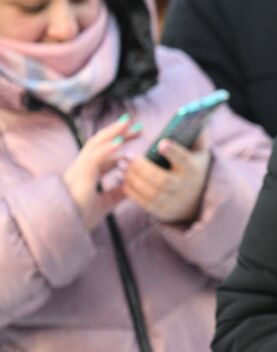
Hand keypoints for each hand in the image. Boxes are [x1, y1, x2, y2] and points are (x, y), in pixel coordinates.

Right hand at [62, 114, 139, 229]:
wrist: (64, 227)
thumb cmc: (80, 216)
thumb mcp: (106, 203)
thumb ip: (117, 193)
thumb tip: (132, 186)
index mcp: (88, 173)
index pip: (106, 153)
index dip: (121, 144)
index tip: (137, 135)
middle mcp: (82, 167)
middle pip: (101, 143)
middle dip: (119, 133)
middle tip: (138, 125)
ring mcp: (79, 169)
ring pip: (96, 145)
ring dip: (113, 133)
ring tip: (128, 123)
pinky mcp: (80, 175)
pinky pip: (94, 157)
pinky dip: (108, 148)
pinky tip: (121, 142)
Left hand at [125, 133, 212, 224]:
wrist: (195, 199)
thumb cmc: (193, 167)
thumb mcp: (200, 152)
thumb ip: (197, 134)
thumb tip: (192, 114)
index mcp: (193, 170)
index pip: (185, 161)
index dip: (174, 153)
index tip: (162, 143)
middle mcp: (183, 188)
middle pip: (162, 180)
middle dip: (142, 167)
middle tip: (126, 154)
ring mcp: (172, 202)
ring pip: (150, 192)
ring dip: (133, 178)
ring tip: (120, 164)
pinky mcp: (160, 211)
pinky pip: (142, 202)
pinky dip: (131, 190)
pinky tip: (122, 178)